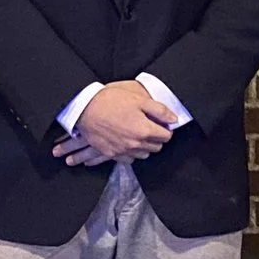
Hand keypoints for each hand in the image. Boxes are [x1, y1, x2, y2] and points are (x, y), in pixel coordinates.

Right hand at [53, 81, 176, 166]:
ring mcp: (123, 151)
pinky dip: (131, 153)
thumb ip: (160, 110)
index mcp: (145, 130)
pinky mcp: (112, 154)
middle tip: (149, 126)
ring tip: (137, 133)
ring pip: (143, 155)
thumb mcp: (138, 99)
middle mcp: (136, 144)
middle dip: (156, 137)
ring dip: (144, 146)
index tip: (160, 122)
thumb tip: (174, 120)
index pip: (166, 136)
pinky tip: (126, 141)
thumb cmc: (110, 101)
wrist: (84, 108)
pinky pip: (128, 159)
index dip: (165, 128)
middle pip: (156, 147)